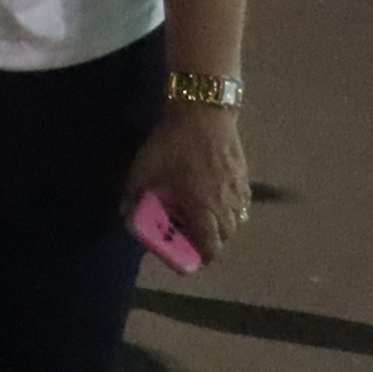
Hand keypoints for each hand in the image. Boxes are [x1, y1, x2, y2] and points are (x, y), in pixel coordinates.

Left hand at [121, 103, 249, 260]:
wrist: (203, 112)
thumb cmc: (171, 146)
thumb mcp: (144, 172)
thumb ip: (134, 198)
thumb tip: (127, 216)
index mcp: (203, 210)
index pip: (210, 248)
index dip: (199, 258)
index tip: (186, 258)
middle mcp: (227, 206)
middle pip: (225, 238)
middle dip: (209, 242)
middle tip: (189, 235)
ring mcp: (240, 191)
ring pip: (237, 221)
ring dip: (220, 226)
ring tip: (200, 217)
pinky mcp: (245, 176)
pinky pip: (242, 203)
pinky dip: (230, 209)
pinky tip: (213, 197)